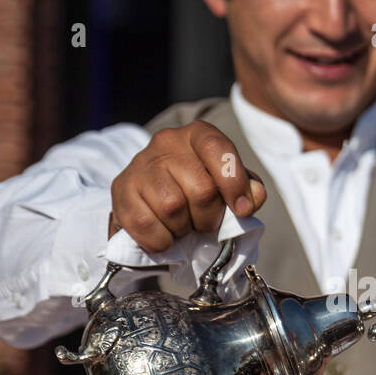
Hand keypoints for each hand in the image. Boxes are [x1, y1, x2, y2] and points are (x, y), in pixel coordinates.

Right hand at [109, 120, 266, 250]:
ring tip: (182, 227)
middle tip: (203, 223)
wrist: (152, 202)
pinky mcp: (121, 188)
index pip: (218, 150)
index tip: (242, 210)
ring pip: (172, 207)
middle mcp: (167, 141)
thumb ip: (247, 189)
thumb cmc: (196, 191)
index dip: (234, 184)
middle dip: (209, 217)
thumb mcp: (228, 186)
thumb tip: (254, 197)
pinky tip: (165, 237)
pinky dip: (161, 240)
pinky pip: (146, 224)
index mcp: (198, 134)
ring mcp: (140, 164)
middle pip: (201, 190)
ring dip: (183, 229)